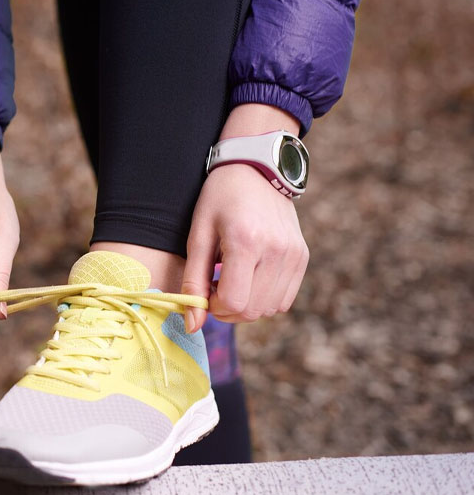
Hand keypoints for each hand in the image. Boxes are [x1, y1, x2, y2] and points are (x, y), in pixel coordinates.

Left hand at [181, 104, 309, 331]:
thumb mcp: (198, 235)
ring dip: (246, 305)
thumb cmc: (219, 199)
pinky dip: (264, 298)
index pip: (233, 302)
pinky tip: (250, 277)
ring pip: (269, 310)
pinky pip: (284, 299)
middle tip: (215, 286)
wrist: (257, 169)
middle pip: (252, 311)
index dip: (213, 307)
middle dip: (227, 309)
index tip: (205, 290)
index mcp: (246, 242)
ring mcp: (294, 255)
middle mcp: (276, 250)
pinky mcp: (303, 257)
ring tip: (232, 279)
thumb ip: (193, 281)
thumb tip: (192, 325)